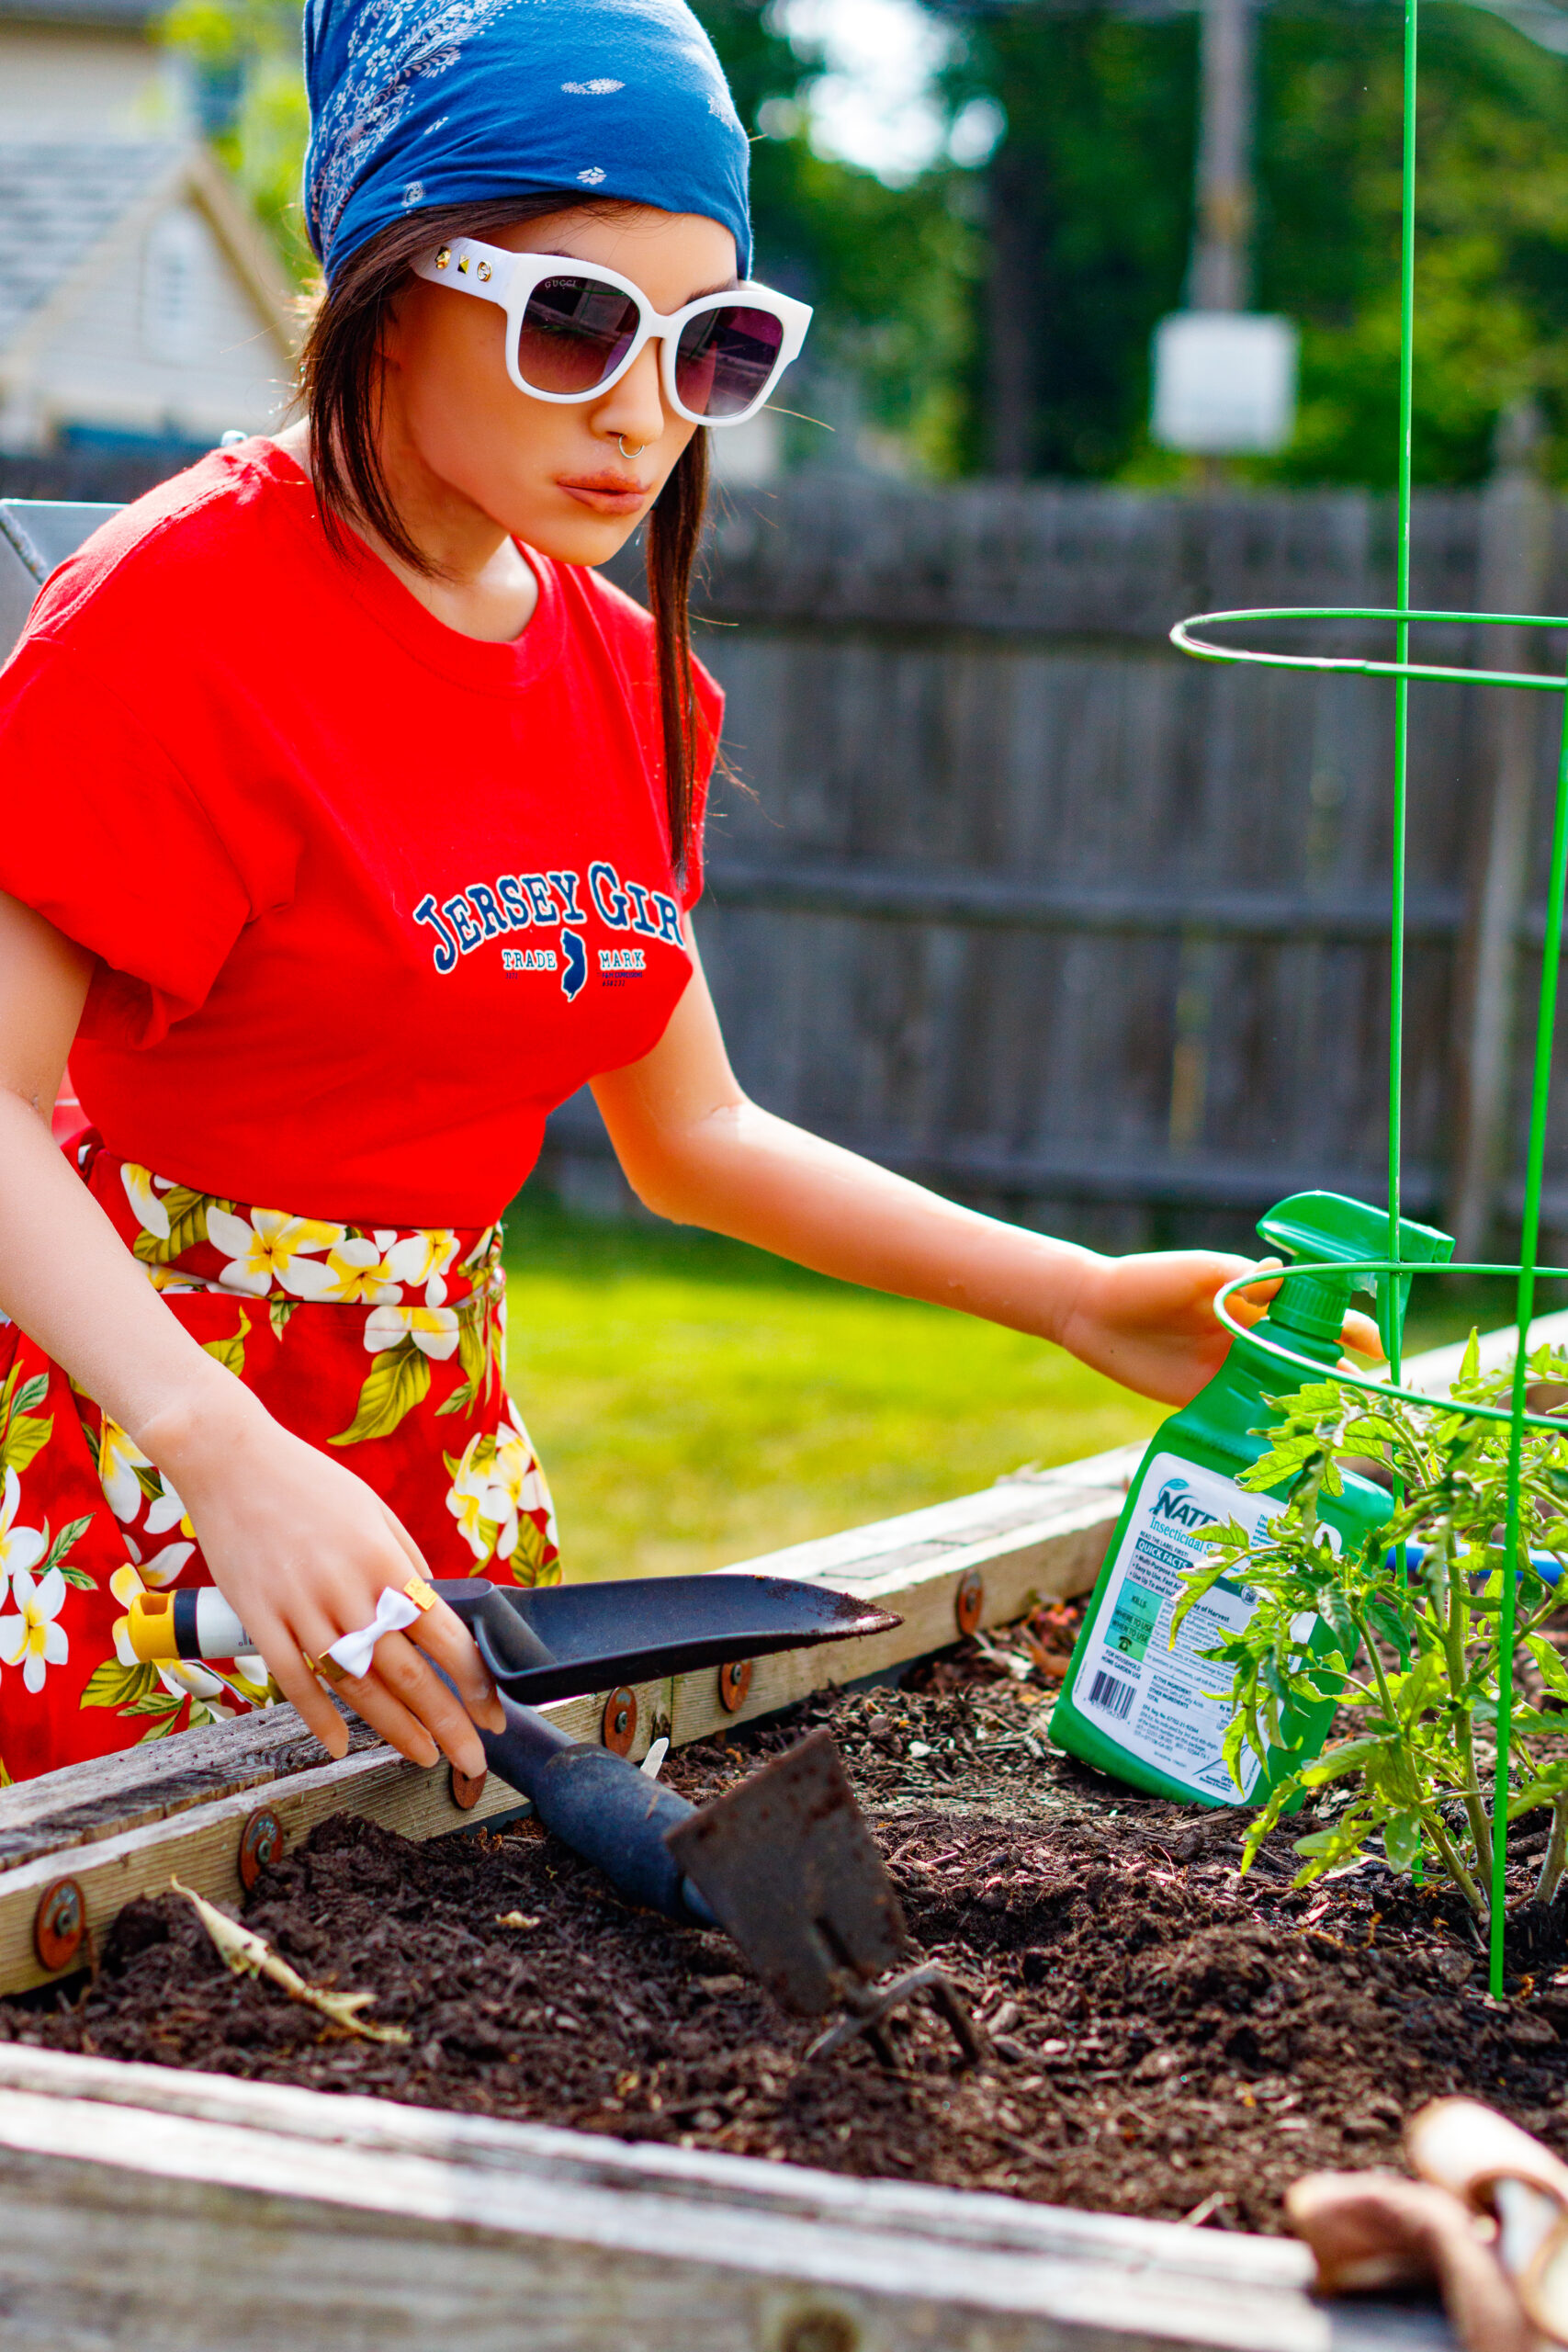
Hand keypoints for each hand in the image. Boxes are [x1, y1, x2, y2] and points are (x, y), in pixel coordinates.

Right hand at [143, 1389, 504, 1771]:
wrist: (230, 1460)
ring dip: (394, 1729)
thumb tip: (431, 1605)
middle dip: (447, 1723)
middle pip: (407, 1674)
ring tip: (424, 1757)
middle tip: (472, 1759)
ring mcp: (301, 1609)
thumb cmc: (308, 1482)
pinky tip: (341, 1745)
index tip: (493, 1714)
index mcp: (385, 1562)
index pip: (443, 1635)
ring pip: (355, 1687)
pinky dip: (318, 1718)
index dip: (473, 1683)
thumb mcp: (373, 1511)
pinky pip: (294, 1680)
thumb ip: (404, 1563)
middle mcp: (348, 1591)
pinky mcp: (259, 1619)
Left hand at [1056, 1251, 1383, 1406]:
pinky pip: (1250, 1416)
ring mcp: (1234, 1369)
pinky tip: (1297, 1449)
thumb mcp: (1198, 1273)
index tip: (1379, 1348)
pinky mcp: (1210, 1398)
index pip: (1319, 1313)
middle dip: (1344, 1376)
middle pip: (1311, 1356)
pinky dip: (1275, 1430)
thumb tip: (1285, 1275)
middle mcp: (1254, 1335)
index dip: (1351, 1329)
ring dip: (1315, 1407)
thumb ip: (1242, 1278)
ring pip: (1286, 1389)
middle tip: (1373, 1402)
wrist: (1091, 1313)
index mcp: (1259, 1298)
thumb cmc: (1147, 1280)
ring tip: (1347, 1432)